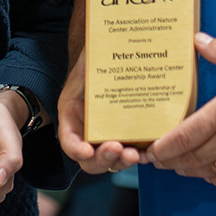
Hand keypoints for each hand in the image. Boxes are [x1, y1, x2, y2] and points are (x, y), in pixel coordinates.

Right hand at [57, 52, 141, 174]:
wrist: (116, 54)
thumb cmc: (100, 57)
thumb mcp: (88, 61)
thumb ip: (88, 67)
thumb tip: (92, 54)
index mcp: (73, 114)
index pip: (69, 139)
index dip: (75, 148)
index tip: (86, 150)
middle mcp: (89, 129)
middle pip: (90, 159)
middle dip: (103, 158)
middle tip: (117, 148)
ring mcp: (109, 135)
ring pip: (112, 160)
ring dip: (122, 161)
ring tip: (134, 154)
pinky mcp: (130, 136)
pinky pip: (131, 152)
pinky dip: (138, 155)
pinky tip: (147, 151)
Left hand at [144, 33, 215, 188]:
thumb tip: (199, 40)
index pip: (184, 136)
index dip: (163, 147)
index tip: (150, 149)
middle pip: (191, 158)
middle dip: (170, 160)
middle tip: (157, 158)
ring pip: (208, 172)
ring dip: (189, 170)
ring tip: (178, 164)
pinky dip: (214, 179)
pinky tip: (209, 173)